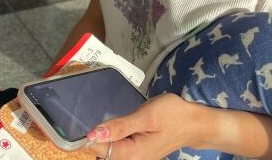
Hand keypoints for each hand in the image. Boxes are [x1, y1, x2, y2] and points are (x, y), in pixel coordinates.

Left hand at [86, 94, 207, 159]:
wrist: (195, 122)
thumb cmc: (172, 115)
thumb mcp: (146, 116)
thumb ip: (119, 126)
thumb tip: (93, 134)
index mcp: (131, 154)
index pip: (98, 149)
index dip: (87, 136)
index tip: (77, 121)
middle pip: (102, 151)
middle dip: (94, 136)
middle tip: (93, 116)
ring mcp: (135, 157)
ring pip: (109, 150)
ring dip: (104, 135)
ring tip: (106, 119)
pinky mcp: (138, 151)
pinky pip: (118, 147)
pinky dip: (112, 137)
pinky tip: (114, 125)